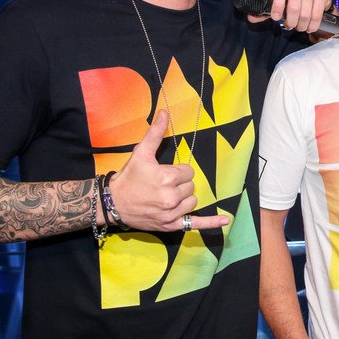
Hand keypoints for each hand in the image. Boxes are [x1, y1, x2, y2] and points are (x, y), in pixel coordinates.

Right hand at [108, 111, 229, 231]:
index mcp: (167, 177)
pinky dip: (211, 222)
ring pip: (193, 201)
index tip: (165, 174)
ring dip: (184, 199)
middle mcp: (171, 197)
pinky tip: (225, 220)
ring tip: (167, 197)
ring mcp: (171, 213)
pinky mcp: (170, 225)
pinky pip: (195, 223)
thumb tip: (164, 112)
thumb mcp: (141, 153)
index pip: (189, 172)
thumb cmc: (128, 177)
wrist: (113, 203)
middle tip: (162, 185)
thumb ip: (155, 133)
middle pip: (191, 186)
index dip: (178, 172)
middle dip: (180, 185)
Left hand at [247, 0, 331, 33]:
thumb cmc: (290, 0)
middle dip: (291, 21)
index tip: (276, 18)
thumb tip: (251, 17)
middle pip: (294, 7)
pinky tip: (310, 26)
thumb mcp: (277, 4)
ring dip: (302, 25)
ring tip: (300, 27)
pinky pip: (317, 14)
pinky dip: (313, 24)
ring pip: (306, 13)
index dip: (278, 5)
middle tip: (290, 26)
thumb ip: (264, 12)